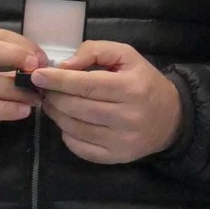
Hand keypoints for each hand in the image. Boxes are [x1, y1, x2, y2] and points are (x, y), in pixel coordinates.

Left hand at [30, 41, 182, 165]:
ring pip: (74, 128)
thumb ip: (96, 51)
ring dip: (56, 114)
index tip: (38, 75)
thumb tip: (64, 65)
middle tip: (44, 89)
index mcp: (131, 88)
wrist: (171, 118)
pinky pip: (79, 147)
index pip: (86, 85)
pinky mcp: (115, 157)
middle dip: (54, 96)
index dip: (58, 80)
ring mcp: (121, 140)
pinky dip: (66, 134)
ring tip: (53, 103)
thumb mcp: (127, 56)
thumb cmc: (144, 82)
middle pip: (76, 107)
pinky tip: (68, 122)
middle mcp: (127, 116)